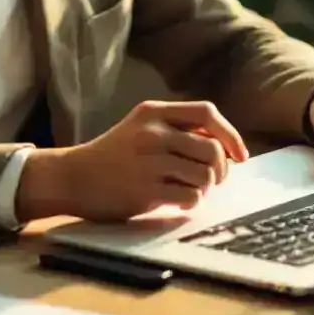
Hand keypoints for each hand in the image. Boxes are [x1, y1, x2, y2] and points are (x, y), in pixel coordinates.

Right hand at [18, 100, 248, 223]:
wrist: (72, 177)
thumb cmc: (113, 154)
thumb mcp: (140, 127)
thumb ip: (176, 129)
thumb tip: (225, 146)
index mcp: (153, 112)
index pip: (206, 113)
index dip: (231, 134)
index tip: (240, 155)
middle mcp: (152, 133)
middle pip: (212, 149)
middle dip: (221, 169)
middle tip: (213, 180)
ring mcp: (148, 162)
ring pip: (204, 175)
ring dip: (205, 188)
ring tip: (190, 189)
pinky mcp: (145, 190)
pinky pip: (190, 197)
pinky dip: (191, 202)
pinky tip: (176, 200)